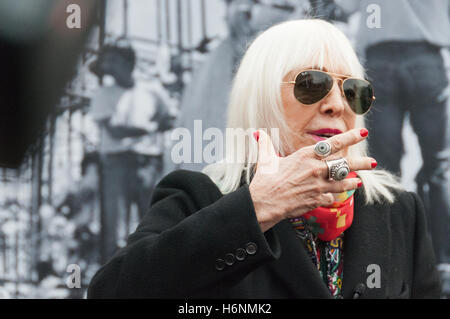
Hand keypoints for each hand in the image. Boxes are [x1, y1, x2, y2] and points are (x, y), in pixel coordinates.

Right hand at [248, 128, 375, 231]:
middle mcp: (316, 170)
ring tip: (360, 181)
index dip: (350, 137)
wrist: (264, 202)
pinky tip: (339, 194)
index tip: (362, 133)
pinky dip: (334, 195)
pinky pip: (331, 197)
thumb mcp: (265, 158)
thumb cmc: (265, 179)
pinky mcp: (317, 200)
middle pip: (345, 165)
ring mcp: (318, 186)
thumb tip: (259, 133)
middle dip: (362, 163)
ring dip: (352, 182)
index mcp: (306, 156)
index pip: (333, 144)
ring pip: (343, 182)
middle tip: (373, 162)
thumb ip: (265, 144)